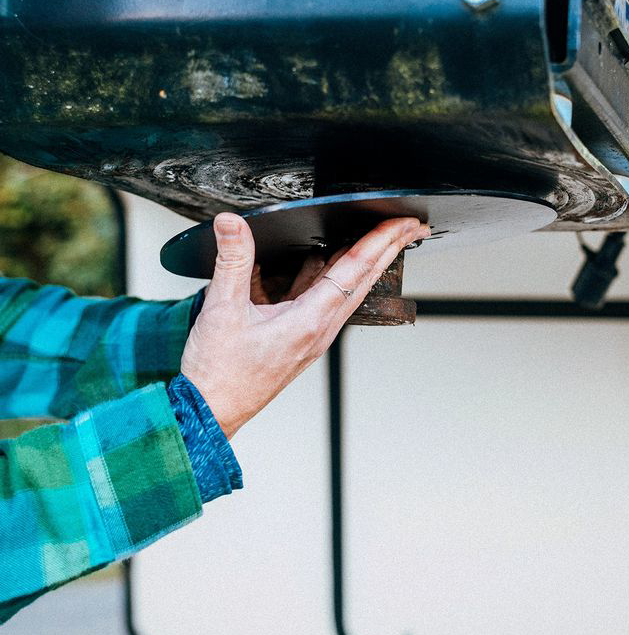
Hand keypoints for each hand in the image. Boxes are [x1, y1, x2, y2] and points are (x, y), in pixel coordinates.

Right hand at [181, 213, 429, 436]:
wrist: (212, 411)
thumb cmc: (220, 373)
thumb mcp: (222, 309)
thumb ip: (232, 260)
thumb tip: (232, 223)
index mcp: (310, 321)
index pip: (354, 270)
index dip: (380, 241)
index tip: (402, 222)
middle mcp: (319, 328)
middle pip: (363, 279)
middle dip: (389, 249)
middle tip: (411, 225)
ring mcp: (312, 334)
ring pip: (346, 289)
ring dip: (364, 261)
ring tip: (382, 237)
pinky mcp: (300, 337)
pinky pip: (323, 298)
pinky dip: (330, 274)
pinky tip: (325, 258)